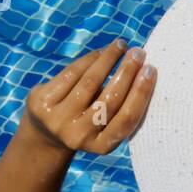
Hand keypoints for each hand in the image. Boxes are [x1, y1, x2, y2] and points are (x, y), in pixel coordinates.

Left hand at [22, 39, 156, 154]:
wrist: (45, 133)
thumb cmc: (88, 123)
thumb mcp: (105, 126)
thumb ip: (122, 107)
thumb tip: (143, 71)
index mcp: (102, 145)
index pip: (126, 118)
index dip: (140, 93)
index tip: (150, 70)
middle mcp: (79, 136)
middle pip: (109, 100)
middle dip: (127, 72)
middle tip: (139, 52)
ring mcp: (58, 120)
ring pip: (90, 82)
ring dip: (109, 59)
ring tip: (121, 45)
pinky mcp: (42, 103)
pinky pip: (71, 74)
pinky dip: (89, 60)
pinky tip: (101, 52)